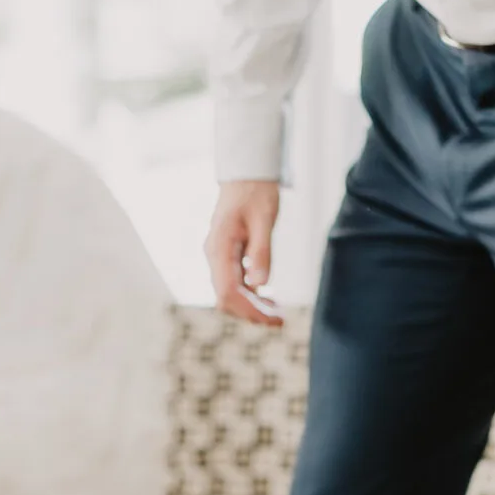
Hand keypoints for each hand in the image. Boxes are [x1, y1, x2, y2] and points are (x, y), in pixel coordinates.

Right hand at [205, 180, 282, 325]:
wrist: (246, 174)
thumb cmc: (256, 192)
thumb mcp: (264, 220)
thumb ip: (261, 252)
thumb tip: (259, 284)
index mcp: (220, 247)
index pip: (228, 291)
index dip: (249, 310)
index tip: (272, 318)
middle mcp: (214, 255)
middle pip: (227, 298)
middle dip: (251, 313)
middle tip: (279, 320)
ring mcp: (219, 257)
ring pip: (230, 294)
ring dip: (252, 307)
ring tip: (277, 312)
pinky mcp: (227, 257)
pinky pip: (234, 283)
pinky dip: (251, 295)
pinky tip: (269, 298)